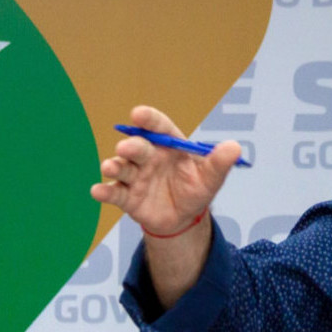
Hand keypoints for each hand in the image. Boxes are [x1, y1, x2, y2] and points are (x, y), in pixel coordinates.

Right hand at [90, 105, 240, 234]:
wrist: (184, 218)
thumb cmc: (196, 189)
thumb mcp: (211, 177)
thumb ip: (220, 163)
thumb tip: (234, 148)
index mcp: (169, 146)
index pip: (158, 127)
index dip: (148, 119)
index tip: (139, 114)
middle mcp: (149, 157)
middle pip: (137, 146)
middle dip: (131, 146)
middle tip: (127, 148)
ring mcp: (136, 176)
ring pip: (121, 167)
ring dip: (114, 165)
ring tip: (111, 167)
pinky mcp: (127, 197)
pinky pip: (114, 192)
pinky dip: (104, 191)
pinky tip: (97, 191)